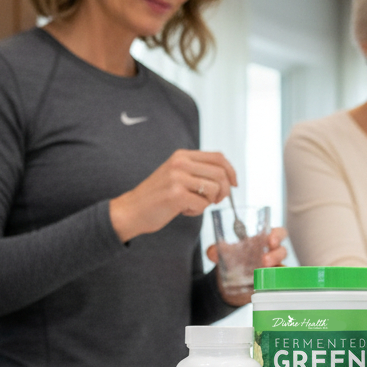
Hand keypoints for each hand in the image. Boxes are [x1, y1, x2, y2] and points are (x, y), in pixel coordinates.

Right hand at [108, 150, 236, 242]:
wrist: (132, 210)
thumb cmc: (157, 196)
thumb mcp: (176, 175)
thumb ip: (197, 171)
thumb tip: (227, 178)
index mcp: (182, 155)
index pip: (218, 157)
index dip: (231, 172)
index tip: (234, 185)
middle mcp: (180, 163)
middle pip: (221, 174)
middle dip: (224, 191)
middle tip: (214, 201)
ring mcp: (178, 178)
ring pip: (214, 189)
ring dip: (208, 202)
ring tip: (193, 204)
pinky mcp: (176, 195)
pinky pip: (202, 204)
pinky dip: (196, 211)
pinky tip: (182, 210)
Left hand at [207, 227, 287, 305]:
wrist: (229, 282)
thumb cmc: (233, 260)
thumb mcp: (223, 254)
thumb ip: (216, 251)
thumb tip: (212, 252)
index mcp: (263, 241)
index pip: (278, 233)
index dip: (278, 235)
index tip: (271, 239)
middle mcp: (270, 254)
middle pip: (282, 250)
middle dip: (276, 254)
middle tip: (265, 260)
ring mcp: (272, 269)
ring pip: (282, 267)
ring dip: (274, 270)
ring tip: (262, 271)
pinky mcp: (270, 283)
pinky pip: (278, 282)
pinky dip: (275, 283)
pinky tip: (267, 284)